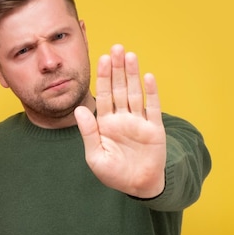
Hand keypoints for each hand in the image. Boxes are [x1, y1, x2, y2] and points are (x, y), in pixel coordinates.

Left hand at [74, 44, 166, 197]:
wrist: (137, 187)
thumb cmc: (113, 174)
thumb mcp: (95, 155)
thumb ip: (88, 132)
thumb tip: (78, 109)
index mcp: (105, 123)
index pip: (103, 95)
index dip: (103, 77)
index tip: (101, 59)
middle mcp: (122, 118)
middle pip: (119, 89)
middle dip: (117, 69)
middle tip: (116, 47)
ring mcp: (139, 122)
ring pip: (135, 93)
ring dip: (132, 75)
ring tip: (130, 55)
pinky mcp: (154, 129)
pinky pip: (152, 107)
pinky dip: (150, 92)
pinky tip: (147, 77)